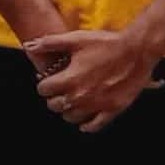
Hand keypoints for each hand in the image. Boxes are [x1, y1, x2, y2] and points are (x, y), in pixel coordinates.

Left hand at [28, 30, 164, 133]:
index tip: (48, 79)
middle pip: (55, 106)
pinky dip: (87, 126)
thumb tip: (28, 45)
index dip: (44, 83)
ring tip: (71, 101)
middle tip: (58, 90)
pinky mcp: (112, 110)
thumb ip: (50, 43)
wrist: (136, 51)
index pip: (44, 89)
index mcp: (69, 79)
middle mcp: (80, 96)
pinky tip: (84, 122)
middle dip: (53, 98)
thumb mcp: (76, 39)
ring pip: (71, 118)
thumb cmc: (105, 43)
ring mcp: (96, 105)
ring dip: (68, 110)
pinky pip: (94, 126)